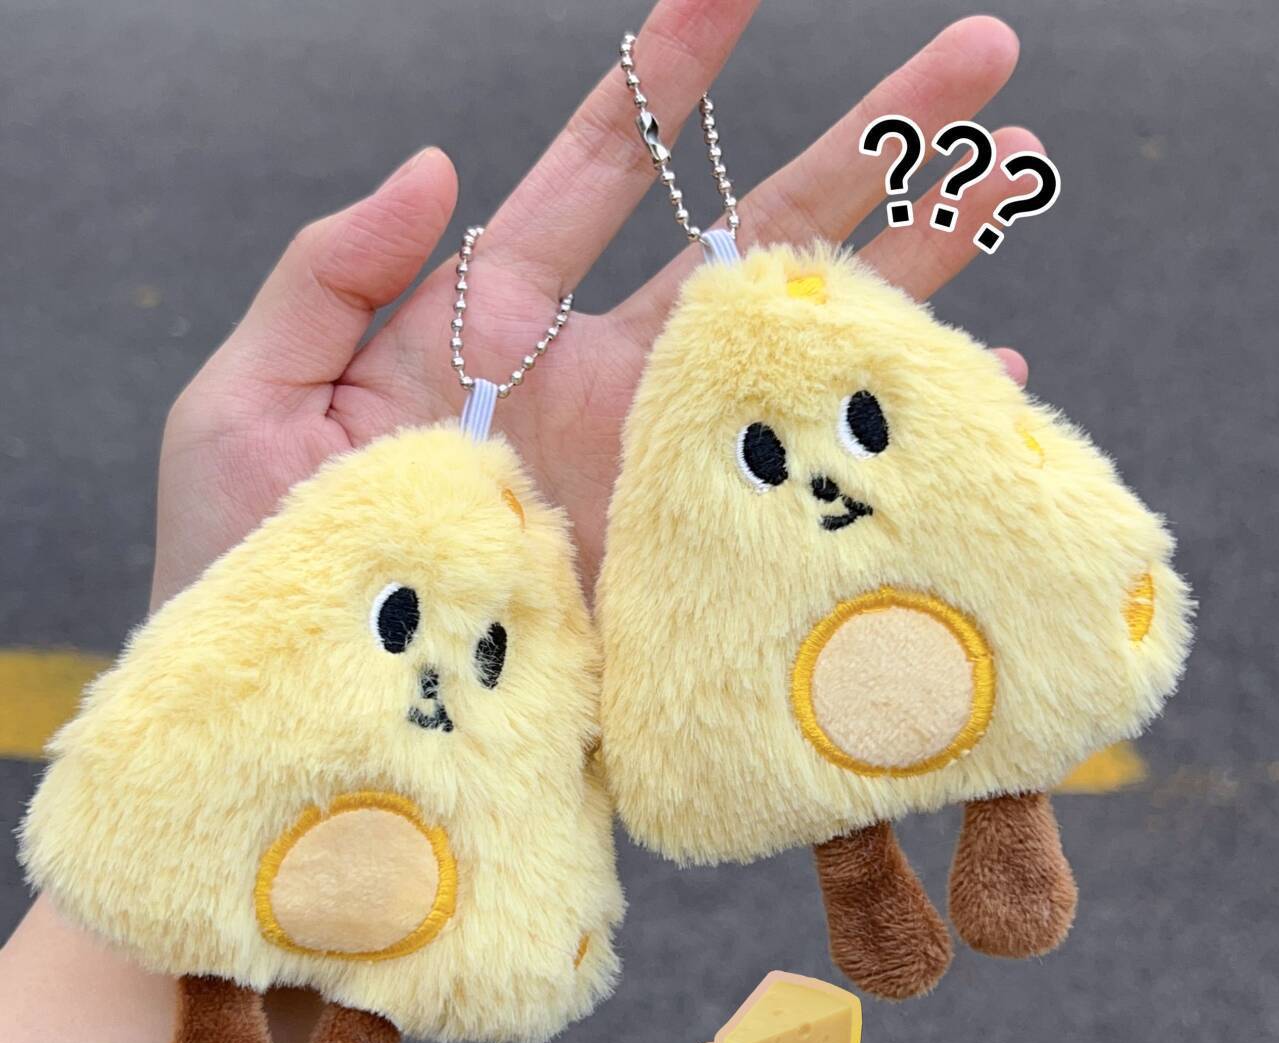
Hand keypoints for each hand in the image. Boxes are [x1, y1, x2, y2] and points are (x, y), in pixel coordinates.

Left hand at [154, 0, 1033, 605]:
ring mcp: (650, 478)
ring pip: (798, 351)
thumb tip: (434, 161)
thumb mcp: (250, 400)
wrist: (299, 721)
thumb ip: (329, 273)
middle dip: (864, 148)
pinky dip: (890, 437)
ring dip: (909, 268)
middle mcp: (595, 391)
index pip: (599, 172)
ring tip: (1012, 186)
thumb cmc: (246, 565)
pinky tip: (980, 386)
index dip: (671, 75)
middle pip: (747, 240)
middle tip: (978, 62)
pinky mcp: (681, 570)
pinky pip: (802, 491)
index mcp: (492, 328)